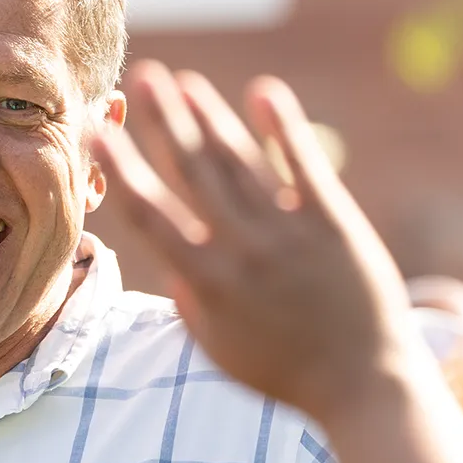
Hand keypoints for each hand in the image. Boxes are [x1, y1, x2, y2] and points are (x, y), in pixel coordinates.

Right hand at [92, 61, 421, 421]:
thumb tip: (172, 264)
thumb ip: (190, 304)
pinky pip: (301, 165)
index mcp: (205, 284)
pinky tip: (261, 92)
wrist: (364, 384)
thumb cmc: (285, 373)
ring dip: (208, 116)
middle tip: (143, 78)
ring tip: (185, 81)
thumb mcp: (219, 350)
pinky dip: (280, 127)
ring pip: (238, 161)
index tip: (98, 131)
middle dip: (163, 121)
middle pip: (192, 172)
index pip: (150, 213)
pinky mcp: (333, 223)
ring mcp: (288, 234)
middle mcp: (242, 251)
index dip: (120, 167)